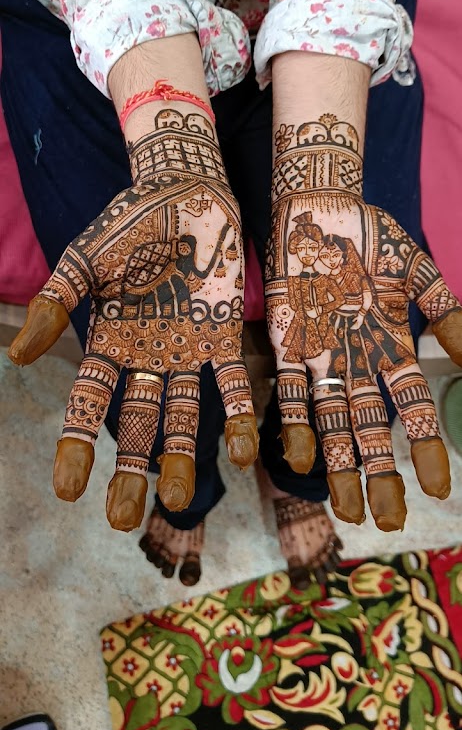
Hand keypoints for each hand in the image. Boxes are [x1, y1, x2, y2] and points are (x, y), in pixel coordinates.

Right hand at [9, 108, 258, 530]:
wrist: (184, 189)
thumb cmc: (129, 222)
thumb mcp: (86, 260)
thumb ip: (57, 304)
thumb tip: (19, 357)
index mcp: (109, 342)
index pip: (88, 403)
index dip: (77, 445)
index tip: (67, 490)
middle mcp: (147, 357)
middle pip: (136, 423)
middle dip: (129, 470)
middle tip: (122, 520)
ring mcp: (187, 351)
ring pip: (183, 415)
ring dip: (181, 456)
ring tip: (179, 501)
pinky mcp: (224, 337)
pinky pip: (230, 383)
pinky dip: (234, 416)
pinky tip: (241, 453)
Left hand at [266, 112, 461, 530]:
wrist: (318, 208)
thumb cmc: (372, 236)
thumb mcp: (418, 272)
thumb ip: (449, 313)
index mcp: (392, 348)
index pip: (414, 408)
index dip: (425, 447)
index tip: (436, 488)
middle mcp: (357, 363)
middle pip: (370, 430)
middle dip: (379, 475)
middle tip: (386, 521)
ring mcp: (320, 358)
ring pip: (331, 424)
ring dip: (338, 466)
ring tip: (345, 508)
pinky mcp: (285, 346)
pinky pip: (288, 393)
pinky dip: (295, 425)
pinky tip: (298, 459)